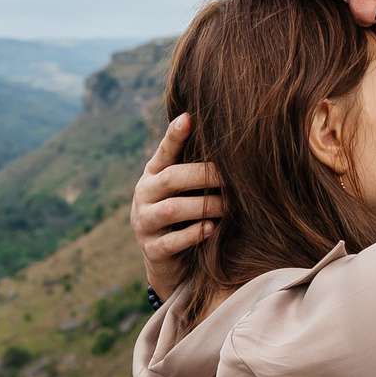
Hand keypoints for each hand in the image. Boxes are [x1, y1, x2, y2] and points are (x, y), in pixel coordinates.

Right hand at [131, 113, 223, 300]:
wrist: (166, 258)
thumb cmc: (183, 212)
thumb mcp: (184, 186)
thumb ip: (195, 163)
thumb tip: (225, 133)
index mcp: (153, 174)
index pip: (164, 151)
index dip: (175, 135)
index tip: (188, 118)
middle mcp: (144, 195)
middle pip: (171, 178)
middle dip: (203, 176)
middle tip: (231, 177)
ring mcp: (145, 223)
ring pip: (172, 210)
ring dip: (204, 206)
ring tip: (228, 206)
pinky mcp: (153, 250)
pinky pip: (172, 242)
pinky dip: (194, 234)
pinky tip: (212, 229)